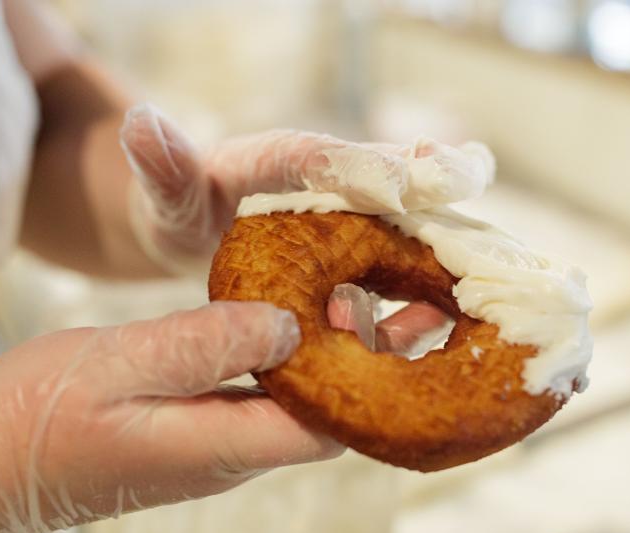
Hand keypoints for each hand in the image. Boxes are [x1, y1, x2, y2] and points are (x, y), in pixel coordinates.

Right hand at [0, 290, 447, 532]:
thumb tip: (286, 323)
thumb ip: (205, 343)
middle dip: (370, 357)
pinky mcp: (191, 428)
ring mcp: (210, 443)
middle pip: (325, 412)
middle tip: (400, 288)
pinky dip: (285, 354)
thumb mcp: (118, 365)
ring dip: (330, 350)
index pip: (331, 426)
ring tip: (361, 287)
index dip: (377, 375)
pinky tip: (288, 311)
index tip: (400, 313)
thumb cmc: (37, 420)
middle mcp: (229, 452)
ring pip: (294, 400)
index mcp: (220, 445)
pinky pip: (258, 394)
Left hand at [119, 104, 490, 273]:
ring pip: (399, 220)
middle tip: (473, 174)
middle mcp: (320, 181)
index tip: (402, 174)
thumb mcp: (161, 194)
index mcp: (274, 161)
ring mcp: (342, 215)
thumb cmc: (173, 207)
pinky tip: (450, 313)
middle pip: (378, 176)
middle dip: (426, 175)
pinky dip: (422, 283)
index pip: (317, 156)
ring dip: (439, 235)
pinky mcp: (353, 248)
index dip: (360, 164)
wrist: (189, 227)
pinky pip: (392, 264)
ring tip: (488, 249)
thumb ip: (160, 165)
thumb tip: (141, 123)